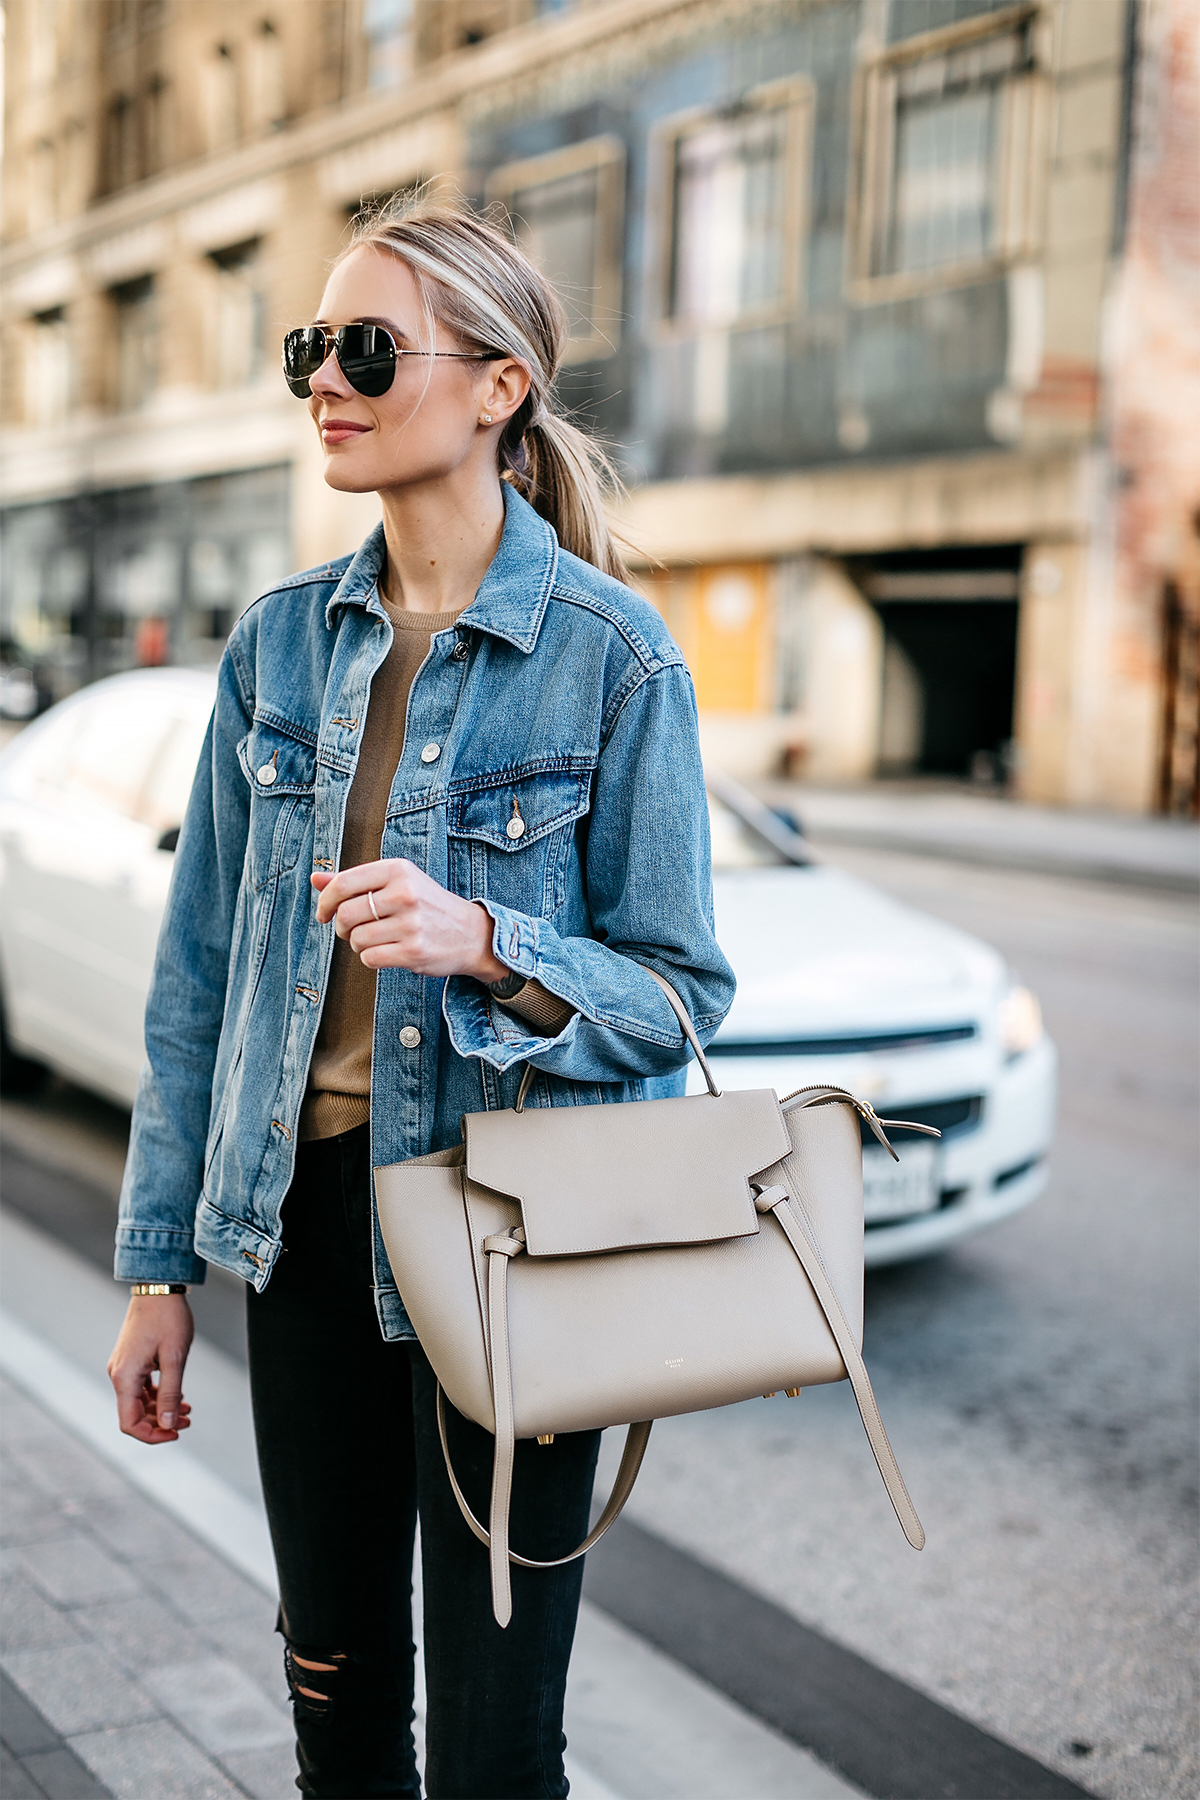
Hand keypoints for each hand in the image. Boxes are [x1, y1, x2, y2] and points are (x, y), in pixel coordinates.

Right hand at [107, 1295, 193, 1443]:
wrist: (158, 1287)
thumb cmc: (168, 1317)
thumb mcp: (174, 1357)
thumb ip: (170, 1393)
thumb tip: (168, 1423)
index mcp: (124, 1377)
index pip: (129, 1423)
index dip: (152, 1435)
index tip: (176, 1433)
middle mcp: (119, 1374)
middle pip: (134, 1415)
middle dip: (160, 1422)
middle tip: (188, 1421)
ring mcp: (124, 1367)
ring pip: (138, 1402)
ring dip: (161, 1409)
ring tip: (187, 1410)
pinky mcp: (131, 1360)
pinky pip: (141, 1387)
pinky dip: (158, 1395)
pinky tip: (178, 1395)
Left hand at [312, 860, 508, 981]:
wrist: (472, 934)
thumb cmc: (427, 907)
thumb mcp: (397, 883)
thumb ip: (355, 882)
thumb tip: (314, 880)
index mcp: (398, 870)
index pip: (343, 883)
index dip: (325, 901)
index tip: (324, 913)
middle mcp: (405, 893)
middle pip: (346, 913)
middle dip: (342, 927)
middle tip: (352, 930)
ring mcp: (411, 923)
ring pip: (356, 939)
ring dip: (358, 945)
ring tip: (376, 940)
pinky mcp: (414, 951)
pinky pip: (370, 958)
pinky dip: (371, 958)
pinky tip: (387, 952)